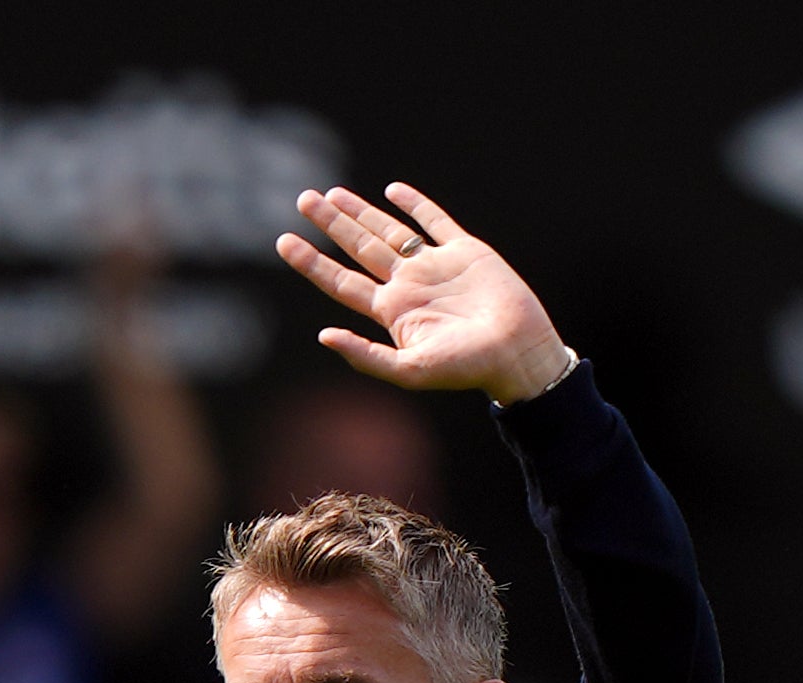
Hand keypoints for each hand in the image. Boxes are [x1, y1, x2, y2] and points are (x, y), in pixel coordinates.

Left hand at [278, 183, 572, 405]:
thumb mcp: (411, 371)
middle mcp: (409, 285)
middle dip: (331, 224)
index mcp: (394, 311)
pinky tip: (394, 191)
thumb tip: (323, 336)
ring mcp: (436, 266)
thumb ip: (367, 357)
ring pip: (390, 231)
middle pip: (360, 248)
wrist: (519, 352)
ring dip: (361, 212)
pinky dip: (416, 205)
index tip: (284, 242)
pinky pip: (435, 221)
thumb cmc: (468, 368)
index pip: (342, 282)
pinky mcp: (465, 252)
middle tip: (303, 200)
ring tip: (332, 193)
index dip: (312, 263)